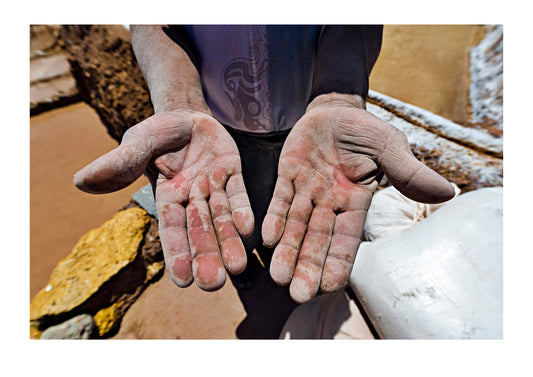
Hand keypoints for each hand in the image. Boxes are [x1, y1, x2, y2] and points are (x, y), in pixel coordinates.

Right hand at [74, 110, 253, 290]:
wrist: (185, 115)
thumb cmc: (156, 134)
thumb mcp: (136, 143)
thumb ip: (118, 163)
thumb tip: (81, 181)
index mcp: (166, 196)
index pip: (171, 229)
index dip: (176, 252)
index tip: (183, 281)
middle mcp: (191, 198)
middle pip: (199, 231)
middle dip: (205, 256)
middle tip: (213, 284)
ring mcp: (213, 187)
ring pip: (221, 218)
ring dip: (229, 242)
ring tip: (238, 268)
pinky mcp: (232, 173)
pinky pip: (238, 194)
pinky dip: (242, 210)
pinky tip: (249, 229)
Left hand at [262, 100, 454, 302]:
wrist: (338, 109)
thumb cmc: (368, 131)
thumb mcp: (391, 148)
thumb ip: (410, 172)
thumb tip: (448, 192)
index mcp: (356, 200)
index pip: (348, 237)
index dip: (338, 261)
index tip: (328, 288)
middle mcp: (330, 201)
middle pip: (318, 238)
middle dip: (308, 265)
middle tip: (297, 295)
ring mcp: (307, 189)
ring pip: (296, 224)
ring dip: (288, 250)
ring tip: (278, 277)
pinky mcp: (288, 173)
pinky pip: (280, 199)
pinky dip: (275, 218)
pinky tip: (267, 239)